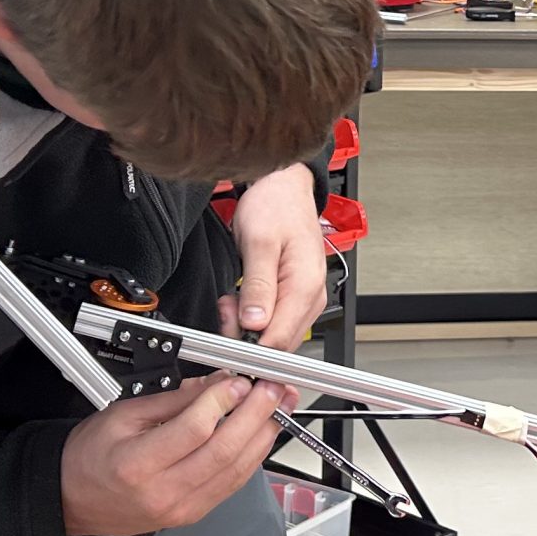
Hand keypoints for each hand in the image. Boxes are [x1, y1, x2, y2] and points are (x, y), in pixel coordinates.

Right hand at [59, 373, 289, 535]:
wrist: (73, 502)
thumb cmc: (90, 459)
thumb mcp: (122, 415)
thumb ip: (172, 400)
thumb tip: (214, 383)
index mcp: (137, 464)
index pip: (193, 430)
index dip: (222, 401)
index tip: (237, 380)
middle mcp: (163, 492)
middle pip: (224, 451)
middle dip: (256, 414)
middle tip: (272, 389)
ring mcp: (182, 508)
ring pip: (236, 470)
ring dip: (264, 435)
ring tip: (279, 407)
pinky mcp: (193, 514)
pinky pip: (232, 484)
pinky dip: (252, 456)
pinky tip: (262, 434)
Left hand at [223, 165, 328, 346]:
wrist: (284, 188)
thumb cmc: (275, 207)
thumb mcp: (259, 242)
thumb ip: (257, 286)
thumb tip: (254, 323)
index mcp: (305, 286)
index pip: (279, 340)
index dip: (249, 347)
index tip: (224, 336)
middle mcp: (312, 297)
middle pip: (278, 343)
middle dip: (245, 335)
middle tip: (225, 308)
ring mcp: (307, 298)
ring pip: (276, 335)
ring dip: (247, 326)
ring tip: (232, 299)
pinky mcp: (297, 296)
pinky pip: (276, 321)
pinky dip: (254, 317)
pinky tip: (241, 299)